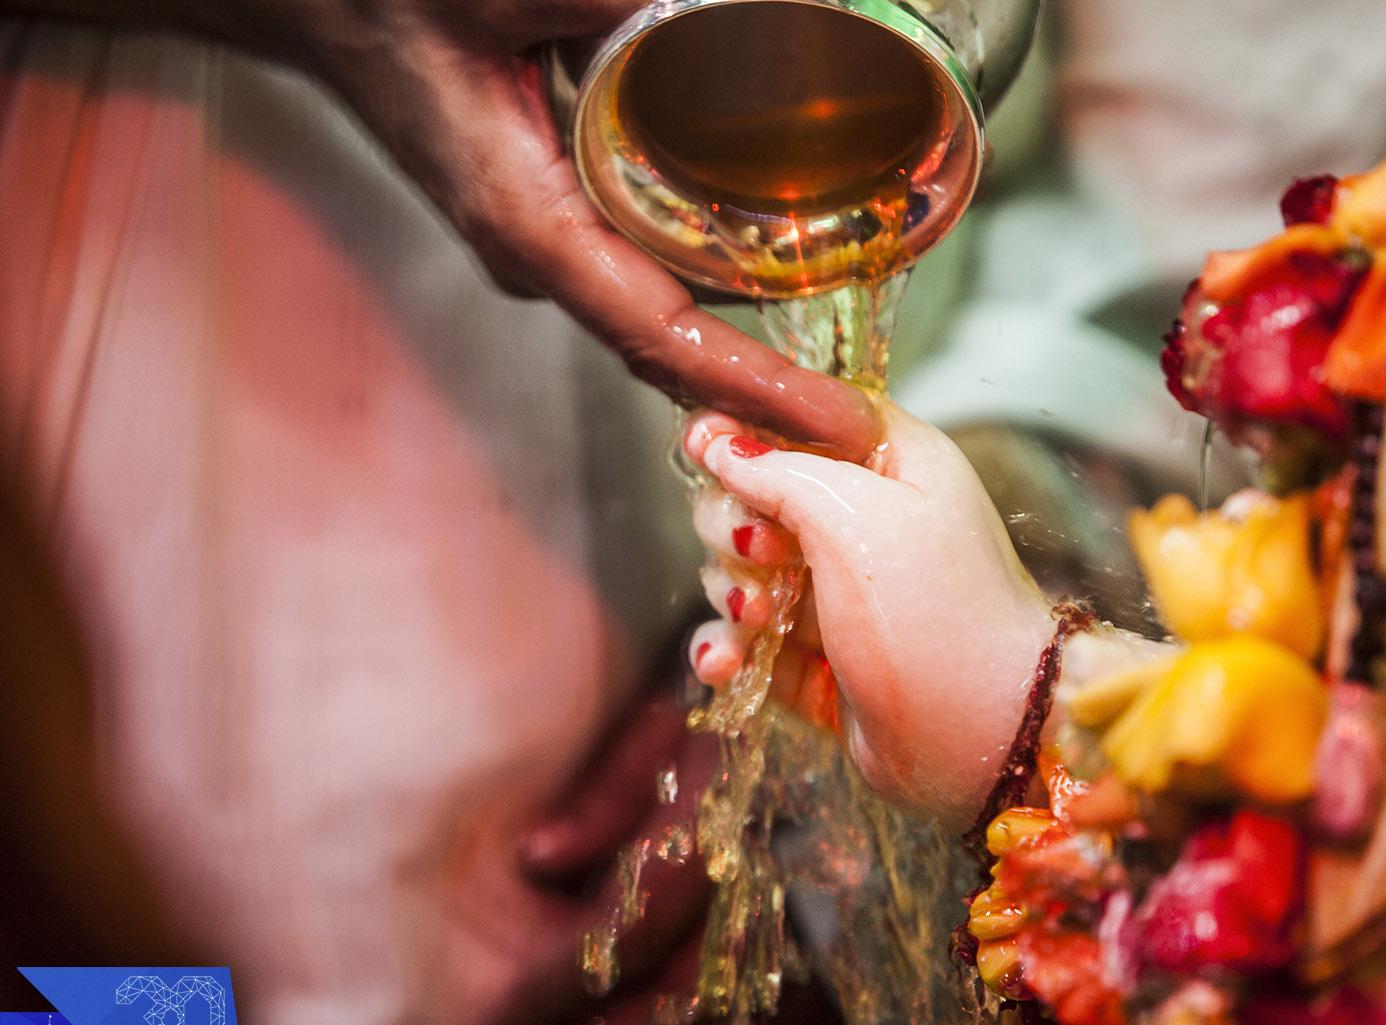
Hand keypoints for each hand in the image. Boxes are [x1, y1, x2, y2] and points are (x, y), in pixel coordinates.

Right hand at [1, 0, 882, 458]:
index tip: (837, 422)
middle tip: (867, 413)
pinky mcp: (556, 219)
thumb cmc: (386, 3)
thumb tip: (764, 7)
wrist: (319, 7)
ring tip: (843, 360)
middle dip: (771, 390)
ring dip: (753, 346)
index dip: (757, 387)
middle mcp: (544, 256)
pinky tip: (786, 260)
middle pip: (676, 350)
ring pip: (668, 317)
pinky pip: (652, 273)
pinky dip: (722, 284)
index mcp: (531, 225)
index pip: (662, 335)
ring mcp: (549, 245)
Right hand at [682, 404, 1058, 823]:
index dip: (746, 429)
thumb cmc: (938, 614)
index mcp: (892, 465)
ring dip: (731, 593)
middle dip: (735, 527)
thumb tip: (716, 441)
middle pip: (753, 494)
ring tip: (758, 621)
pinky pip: (746, 637)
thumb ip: (779, 469)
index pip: (801, 419)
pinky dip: (727, 648)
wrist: (983, 738)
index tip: (704, 448)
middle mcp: (864, 521)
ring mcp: (836, 592)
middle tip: (762, 557)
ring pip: (739, 568)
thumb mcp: (859, 516)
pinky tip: (726, 665)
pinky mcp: (815, 656)